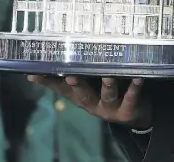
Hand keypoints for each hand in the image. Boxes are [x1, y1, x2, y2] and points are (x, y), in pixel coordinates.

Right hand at [27, 75, 151, 128]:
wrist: (135, 115)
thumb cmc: (108, 92)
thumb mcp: (90, 86)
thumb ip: (76, 74)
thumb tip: (53, 57)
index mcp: (81, 97)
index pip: (62, 89)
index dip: (48, 82)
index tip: (35, 74)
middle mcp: (93, 104)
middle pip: (82, 95)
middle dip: (76, 85)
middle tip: (70, 75)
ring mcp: (110, 108)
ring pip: (107, 96)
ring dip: (107, 85)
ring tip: (108, 75)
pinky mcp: (128, 109)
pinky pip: (131, 98)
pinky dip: (134, 88)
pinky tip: (138, 78)